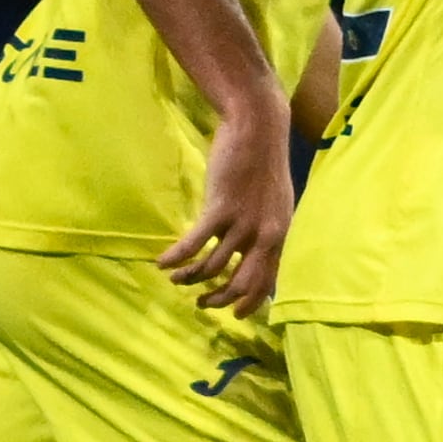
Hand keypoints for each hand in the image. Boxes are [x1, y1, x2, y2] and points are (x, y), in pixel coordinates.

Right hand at [158, 95, 294, 313]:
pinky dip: (177, 258)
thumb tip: (256, 253)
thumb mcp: (276, 202)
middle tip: (203, 304)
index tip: (235, 313)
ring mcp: (243, 223)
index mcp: (280, 234)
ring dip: (191, 278)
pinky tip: (162, 263)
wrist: (257, 128)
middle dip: (220, 299)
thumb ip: (268, 229)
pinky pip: (194, 245)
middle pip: (241, 282)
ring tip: (176, 279)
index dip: (250, 303)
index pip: (267, 281)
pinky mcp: (220, 209)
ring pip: (212, 266)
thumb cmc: (263, 162)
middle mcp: (265, 235)